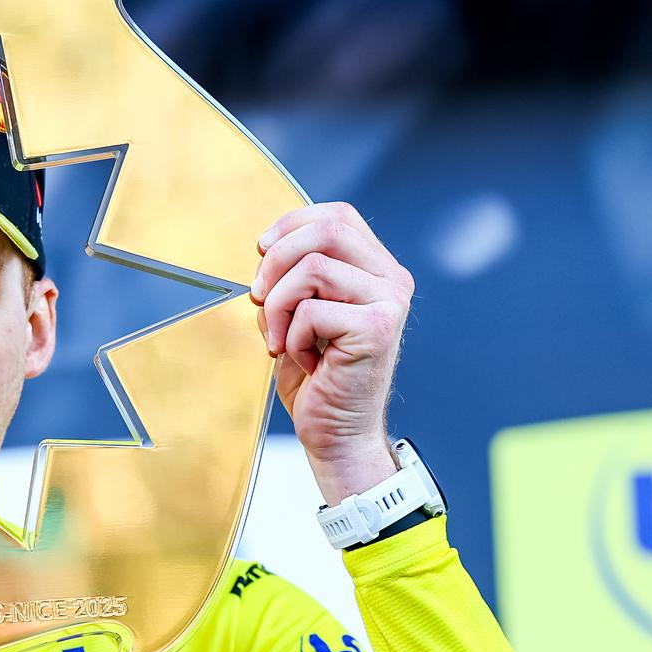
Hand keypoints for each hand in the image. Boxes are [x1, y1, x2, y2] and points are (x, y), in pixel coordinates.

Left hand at [251, 202, 413, 505]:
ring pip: (313, 267)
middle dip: (277, 261)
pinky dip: (292, 337)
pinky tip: (306, 361)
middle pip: (328, 231)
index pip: (337, 216)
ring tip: (280, 340)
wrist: (337, 434)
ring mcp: (389, 303)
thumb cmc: (318, 377)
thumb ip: (293, 275)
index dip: (291, 225)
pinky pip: (311, 310)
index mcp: (377, 270)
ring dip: (278, 305)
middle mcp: (392, 281)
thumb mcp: (298, 313)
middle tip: (259, 297)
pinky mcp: (377, 329)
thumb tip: (267, 248)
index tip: (261, 253)